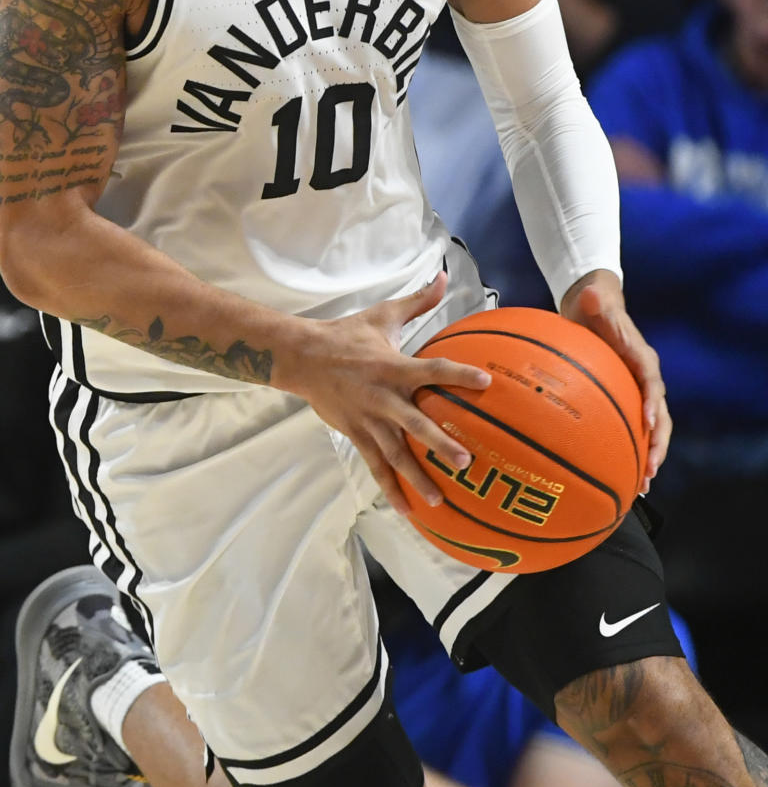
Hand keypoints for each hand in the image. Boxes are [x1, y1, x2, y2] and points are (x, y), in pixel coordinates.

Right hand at [281, 273, 491, 514]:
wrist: (301, 358)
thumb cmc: (347, 335)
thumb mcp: (382, 315)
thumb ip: (417, 301)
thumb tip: (445, 275)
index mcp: (393, 367)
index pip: (432, 370)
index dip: (458, 376)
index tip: (486, 384)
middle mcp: (383, 398)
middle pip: (415, 424)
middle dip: (439, 444)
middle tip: (466, 462)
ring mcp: (368, 420)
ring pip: (395, 454)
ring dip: (417, 477)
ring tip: (439, 500)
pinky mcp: (357, 435)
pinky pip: (376, 466)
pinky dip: (391, 489)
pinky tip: (408, 510)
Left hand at [560, 271, 669, 492]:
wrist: (594, 307)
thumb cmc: (595, 306)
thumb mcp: (595, 300)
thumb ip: (595, 301)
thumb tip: (591, 297)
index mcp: (641, 357)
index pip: (651, 381)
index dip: (652, 402)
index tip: (647, 423)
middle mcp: (646, 377)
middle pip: (660, 414)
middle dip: (658, 442)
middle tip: (650, 468)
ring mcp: (638, 390)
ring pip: (653, 428)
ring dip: (651, 455)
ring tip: (643, 484)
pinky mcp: (627, 398)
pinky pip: (635, 428)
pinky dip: (634, 451)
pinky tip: (625, 476)